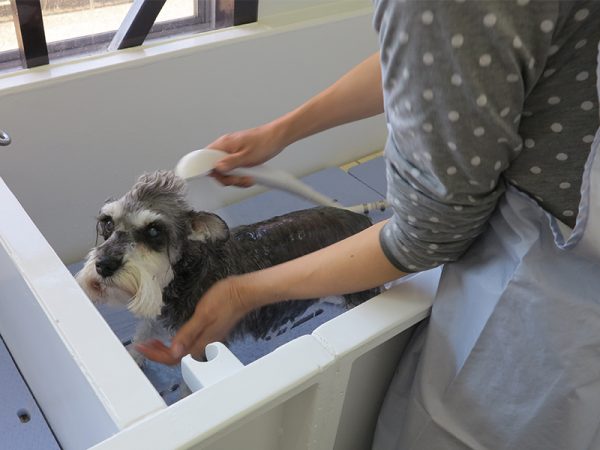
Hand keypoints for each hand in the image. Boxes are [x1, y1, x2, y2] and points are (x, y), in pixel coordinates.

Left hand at [136, 277, 251, 364]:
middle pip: (176, 358)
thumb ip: (188, 334)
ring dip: (166, 349)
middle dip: (158, 354)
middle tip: (144, 345)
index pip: (172, 357)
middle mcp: (203, 345)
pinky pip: (189, 344)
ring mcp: (207, 340)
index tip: (140, 348)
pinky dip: (176, 343)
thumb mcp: (203, 315)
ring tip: (154, 342)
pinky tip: (173, 337)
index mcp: (200, 343)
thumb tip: (174, 351)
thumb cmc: (224, 301)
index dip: (155, 355)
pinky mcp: (210, 333)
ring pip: (182, 352)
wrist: (243, 293)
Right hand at [208, 122, 288, 187]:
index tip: (219, 177)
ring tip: (248, 179)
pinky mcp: (238, 157)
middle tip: (239, 180)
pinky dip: (240, 176)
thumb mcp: (247, 155)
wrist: (277, 137)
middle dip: (228, 178)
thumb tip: (216, 168)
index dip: (209, 170)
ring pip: (225, 171)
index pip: (206, 158)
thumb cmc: (265, 142)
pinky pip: (233, 170)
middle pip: (216, 168)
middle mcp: (225, 148)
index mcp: (224, 144)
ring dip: (236, 179)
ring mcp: (231, 153)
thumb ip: (231, 162)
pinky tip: (249, 177)